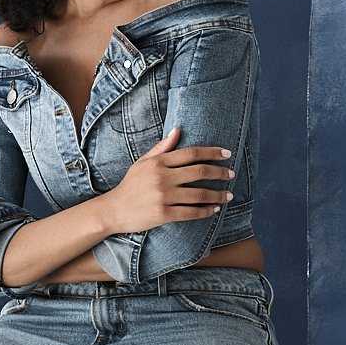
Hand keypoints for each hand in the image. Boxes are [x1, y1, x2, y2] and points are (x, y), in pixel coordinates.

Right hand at [100, 126, 234, 235]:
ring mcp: (162, 196)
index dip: (211, 153)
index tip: (227, 154)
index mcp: (158, 162)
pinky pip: (190, 212)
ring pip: (198, 194)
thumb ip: (161, 147)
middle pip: (199, 171)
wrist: (113, 210)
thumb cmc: (130, 185)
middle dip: (220, 173)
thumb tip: (177, 130)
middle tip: (232, 174)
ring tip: (229, 196)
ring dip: (217, 195)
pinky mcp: (163, 214)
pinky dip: (205, 211)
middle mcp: (162, 177)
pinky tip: (214, 209)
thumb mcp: (143, 162)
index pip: (191, 153)